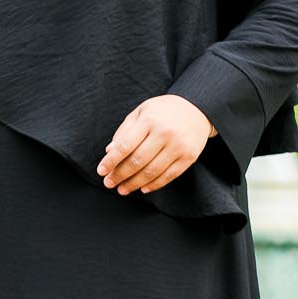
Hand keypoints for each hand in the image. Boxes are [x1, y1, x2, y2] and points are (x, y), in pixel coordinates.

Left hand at [96, 94, 215, 196]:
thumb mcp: (141, 112)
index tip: (101, 171)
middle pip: (137, 161)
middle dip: (120, 175)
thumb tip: (110, 152)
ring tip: (122, 189)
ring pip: (152, 172)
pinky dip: (154, 185)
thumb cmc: (163, 111)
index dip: (111, 161)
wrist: (196, 109)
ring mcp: (178, 146)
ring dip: (134, 183)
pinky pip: (168, 176)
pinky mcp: (189, 157)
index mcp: (149, 120)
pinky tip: (142, 188)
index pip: (125, 145)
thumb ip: (124, 131)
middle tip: (109, 183)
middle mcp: (165, 133)